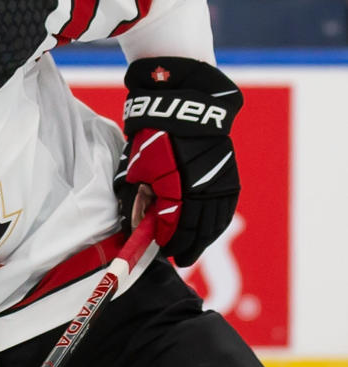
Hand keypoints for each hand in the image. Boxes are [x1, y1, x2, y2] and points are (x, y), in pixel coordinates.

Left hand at [115, 57, 242, 265]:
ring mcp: (219, 186)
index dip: (168, 244)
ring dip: (204, 240)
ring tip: (193, 250)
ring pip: (215, 224)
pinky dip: (217, 224)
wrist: (184, 107)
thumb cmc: (152, 137)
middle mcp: (202, 193)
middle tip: (179, 259)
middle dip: (187, 247)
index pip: (174, 230)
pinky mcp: (230, 179)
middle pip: (197, 232)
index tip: (162, 252)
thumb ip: (136, 198)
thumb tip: (136, 224)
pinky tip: (209, 231)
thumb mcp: (136, 168)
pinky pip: (225, 210)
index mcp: (177, 191)